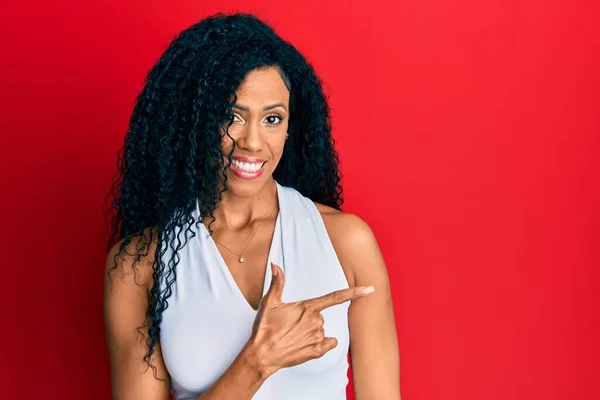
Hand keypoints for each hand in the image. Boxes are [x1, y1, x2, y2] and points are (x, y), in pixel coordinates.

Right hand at [246, 262, 374, 375]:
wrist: (262, 355)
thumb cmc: (265, 328)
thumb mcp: (269, 303)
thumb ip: (277, 283)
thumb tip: (275, 265)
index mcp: (307, 307)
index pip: (336, 297)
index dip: (355, 292)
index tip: (370, 289)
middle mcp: (316, 321)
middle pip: (320, 316)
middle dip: (309, 319)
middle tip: (290, 326)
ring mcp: (318, 337)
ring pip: (321, 330)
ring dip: (311, 332)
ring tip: (292, 337)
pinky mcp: (317, 351)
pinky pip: (328, 343)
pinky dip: (321, 344)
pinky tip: (305, 345)